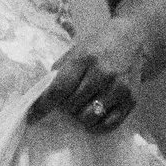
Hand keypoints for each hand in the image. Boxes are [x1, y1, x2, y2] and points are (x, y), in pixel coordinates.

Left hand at [29, 27, 143, 133]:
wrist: (134, 39)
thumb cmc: (99, 45)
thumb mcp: (76, 50)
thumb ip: (60, 72)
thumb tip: (41, 97)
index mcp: (84, 58)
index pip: (60, 89)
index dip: (43, 106)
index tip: (31, 117)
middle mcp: (103, 73)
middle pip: (73, 106)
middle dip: (65, 107)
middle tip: (69, 101)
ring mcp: (119, 88)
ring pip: (89, 118)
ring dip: (80, 116)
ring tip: (82, 106)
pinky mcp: (131, 100)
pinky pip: (108, 125)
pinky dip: (96, 126)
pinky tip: (94, 117)